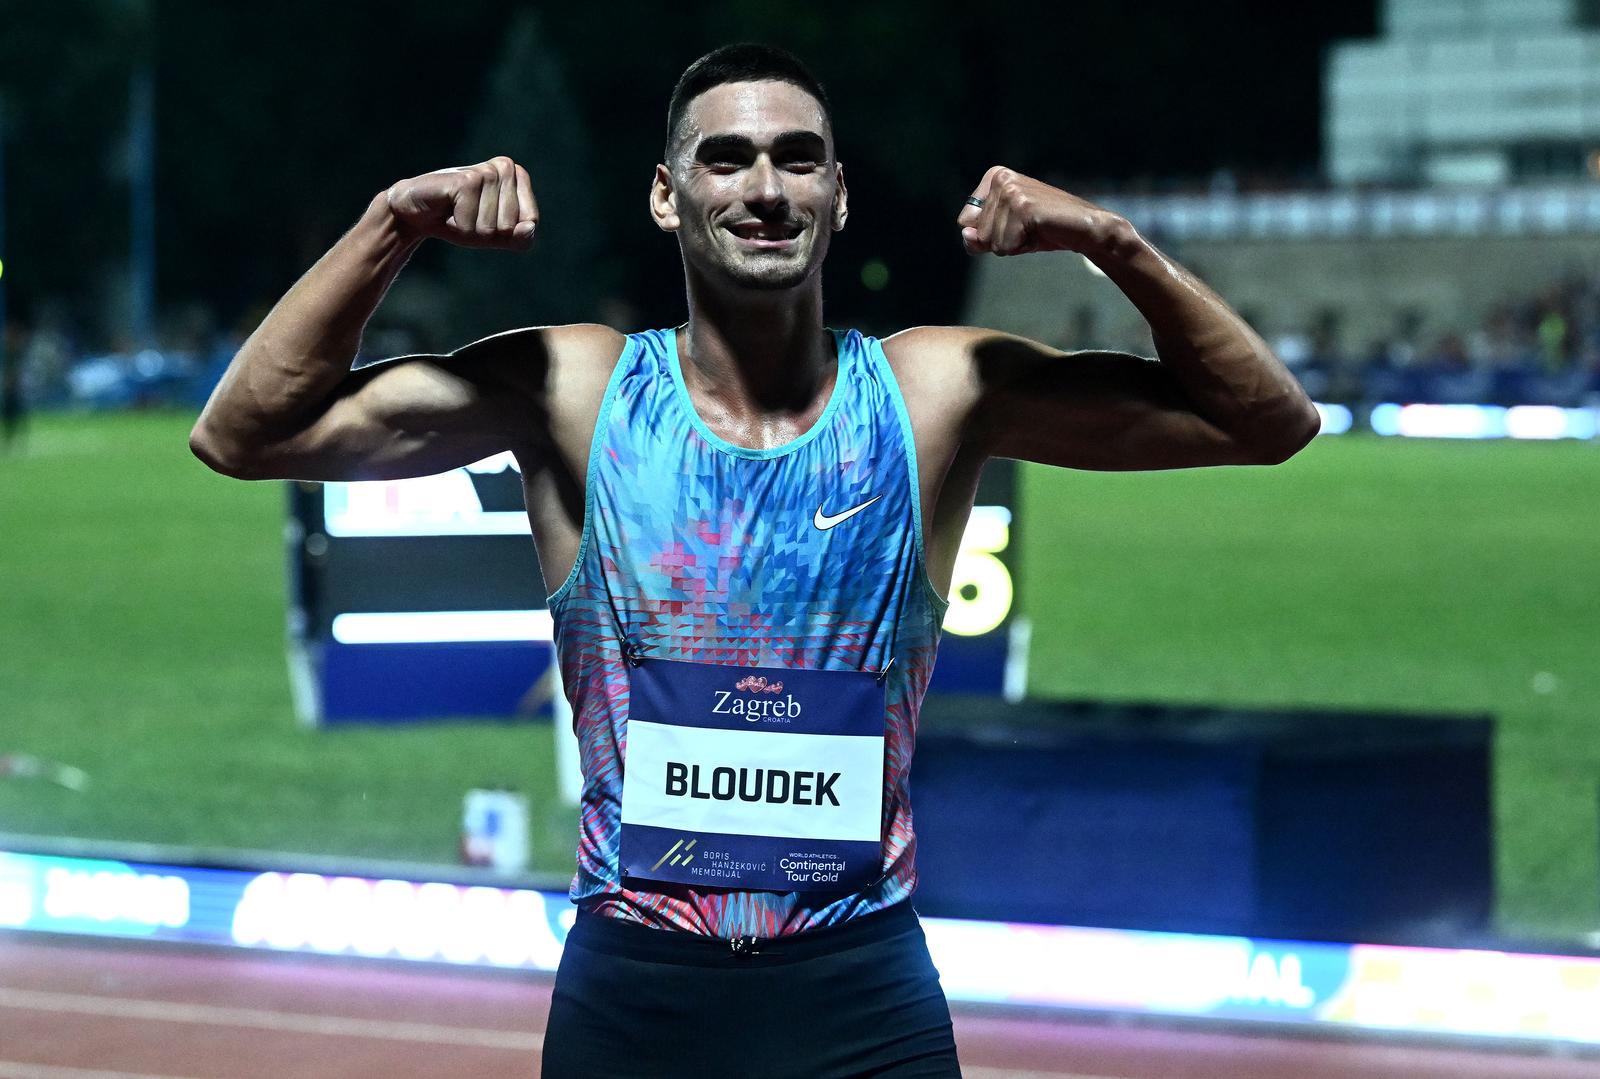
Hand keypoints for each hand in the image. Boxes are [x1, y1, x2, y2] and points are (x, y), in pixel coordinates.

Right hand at [386, 156, 537, 249]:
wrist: (417, 212)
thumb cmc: (460, 221)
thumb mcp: (497, 237)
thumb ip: (521, 239)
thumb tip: (529, 227)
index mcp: (518, 175)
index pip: (531, 222)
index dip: (506, 232)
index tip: (486, 219)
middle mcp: (505, 167)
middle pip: (511, 226)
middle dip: (486, 232)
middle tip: (467, 215)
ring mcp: (486, 171)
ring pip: (491, 228)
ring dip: (470, 229)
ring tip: (457, 212)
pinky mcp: (466, 180)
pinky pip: (472, 225)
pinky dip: (458, 226)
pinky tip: (447, 209)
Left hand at [956, 166, 1125, 257]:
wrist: (1084, 229)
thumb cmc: (1045, 230)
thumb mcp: (1004, 235)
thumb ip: (977, 239)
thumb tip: (966, 234)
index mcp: (994, 177)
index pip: (965, 221)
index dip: (990, 233)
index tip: (1016, 223)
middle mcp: (1000, 178)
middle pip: (978, 232)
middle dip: (1003, 240)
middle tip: (1030, 228)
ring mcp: (1011, 190)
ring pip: (991, 241)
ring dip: (1014, 244)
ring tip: (1036, 229)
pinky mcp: (1022, 206)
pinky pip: (1005, 245)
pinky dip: (1023, 247)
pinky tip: (1041, 231)